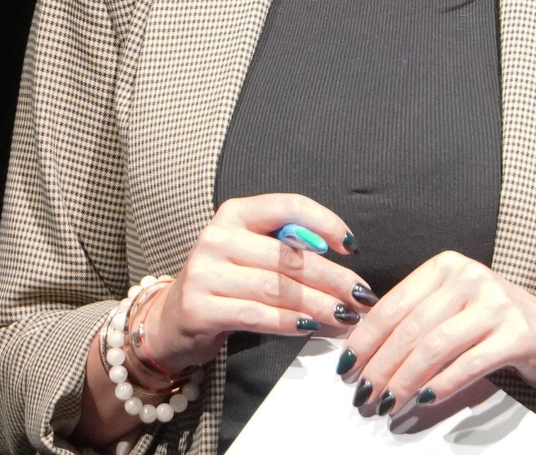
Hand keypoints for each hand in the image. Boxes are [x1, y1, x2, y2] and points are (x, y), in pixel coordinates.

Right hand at [141, 193, 376, 373]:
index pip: (288, 206)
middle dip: (333, 278)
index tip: (351, 246)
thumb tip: (344, 262)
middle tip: (362, 296)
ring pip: (277, 288)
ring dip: (319, 305)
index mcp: (235, 213)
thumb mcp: (251, 252)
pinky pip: (257, 315)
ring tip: (347, 317)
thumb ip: (288, 248)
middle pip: (289, 256)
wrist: (173, 320)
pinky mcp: (200, 307)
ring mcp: (205, 272)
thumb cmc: (226, 283)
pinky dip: (290, 323)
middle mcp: (217, 236)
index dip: (325, 223)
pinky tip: (312, 327)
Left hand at [340, 251, 535, 423]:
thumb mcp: (455, 309)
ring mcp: (497, 303)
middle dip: (380, 367)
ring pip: (434, 348)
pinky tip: (422, 401)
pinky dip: (440, 386)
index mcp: (448, 265)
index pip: (394, 304)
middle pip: (410, 328)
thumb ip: (417, 318)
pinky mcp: (518, 334)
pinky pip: (467, 364)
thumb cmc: (498, 326)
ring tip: (386, 403)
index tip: (346, 366)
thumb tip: (362, 346)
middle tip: (362, 394)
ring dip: (403, 381)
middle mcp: (471, 277)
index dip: (365, 339)